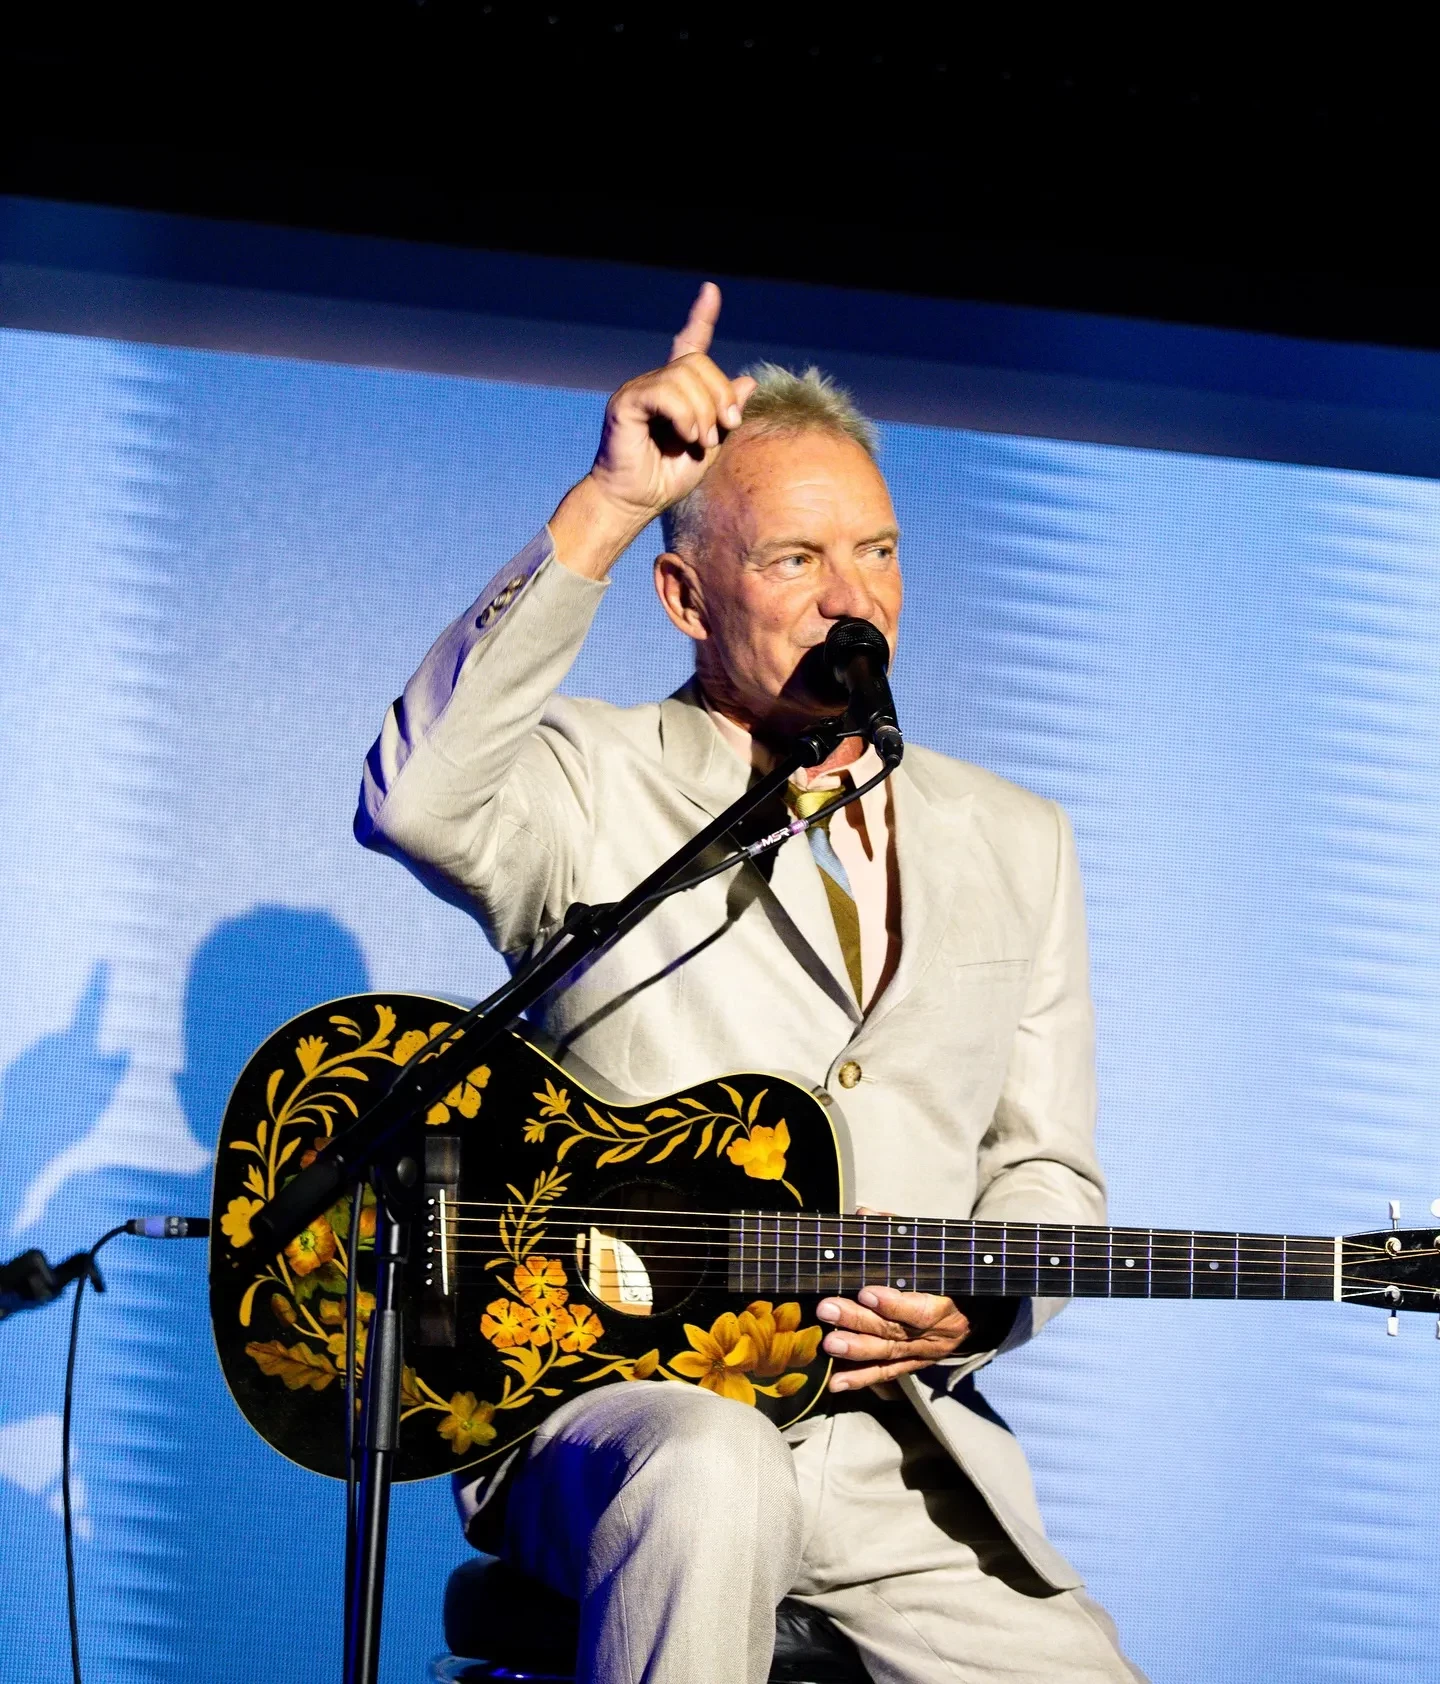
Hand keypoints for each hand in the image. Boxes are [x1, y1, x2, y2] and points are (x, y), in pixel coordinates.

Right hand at [549, 283, 755, 576]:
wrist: (634, 502)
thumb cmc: (667, 478)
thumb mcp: (709, 446)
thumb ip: (726, 415)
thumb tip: (748, 380)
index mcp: (675, 390)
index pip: (689, 344)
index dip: (701, 316)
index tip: (711, 291)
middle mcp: (656, 383)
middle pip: (699, 362)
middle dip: (721, 395)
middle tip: (725, 428)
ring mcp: (639, 389)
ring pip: (685, 377)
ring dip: (704, 412)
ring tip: (700, 441)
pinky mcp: (626, 402)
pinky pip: (666, 393)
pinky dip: (684, 415)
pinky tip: (686, 436)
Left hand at [817, 1205, 973, 1390]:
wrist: (977, 1314)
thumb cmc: (947, 1275)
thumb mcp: (933, 1252)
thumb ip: (898, 1233)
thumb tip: (864, 1214)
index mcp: (945, 1305)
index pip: (920, 1309)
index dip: (894, 1303)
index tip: (866, 1291)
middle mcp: (934, 1336)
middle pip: (895, 1332)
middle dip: (859, 1321)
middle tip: (827, 1309)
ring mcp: (922, 1354)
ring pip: (888, 1355)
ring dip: (856, 1350)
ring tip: (829, 1343)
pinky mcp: (911, 1366)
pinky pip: (885, 1374)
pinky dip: (860, 1379)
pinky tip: (836, 1383)